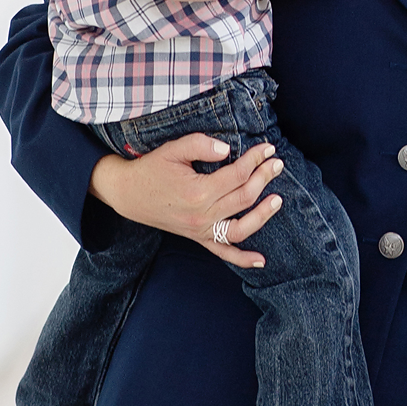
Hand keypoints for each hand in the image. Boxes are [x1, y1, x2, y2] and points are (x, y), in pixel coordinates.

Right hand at [89, 133, 284, 270]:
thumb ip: (201, 145)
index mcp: (198, 192)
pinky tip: (261, 260)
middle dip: (264, 178)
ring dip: (263, 215)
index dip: (255, 160)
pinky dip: (243, 258)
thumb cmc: (151, 169)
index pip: (237, 174)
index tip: (268, 149)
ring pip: (241, 228)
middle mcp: (202, 215)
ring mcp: (201, 230)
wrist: (128, 194)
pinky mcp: (198, 238)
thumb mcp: (173, 149)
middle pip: (244, 198)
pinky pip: (223, 252)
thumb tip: (228, 149)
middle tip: (277, 164)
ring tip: (278, 200)